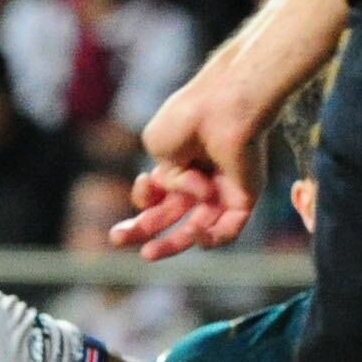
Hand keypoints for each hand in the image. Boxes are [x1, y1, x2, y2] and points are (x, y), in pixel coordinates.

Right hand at [120, 24, 307, 258]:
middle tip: (117, 240)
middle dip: (144, 229)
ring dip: (173, 244)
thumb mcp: (156, 144)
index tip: (144, 183)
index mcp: (178, 162)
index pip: (157, 193)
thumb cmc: (190, 119)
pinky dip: (212, 238)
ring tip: (149, 253)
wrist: (225, 108)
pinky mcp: (244, 198)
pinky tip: (196, 233)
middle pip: (172, 215)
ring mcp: (223, 190)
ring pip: (199, 229)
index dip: (144, 197)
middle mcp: (201, 178)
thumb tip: (181, 194)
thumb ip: (161, 177)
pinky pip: (229, 230)